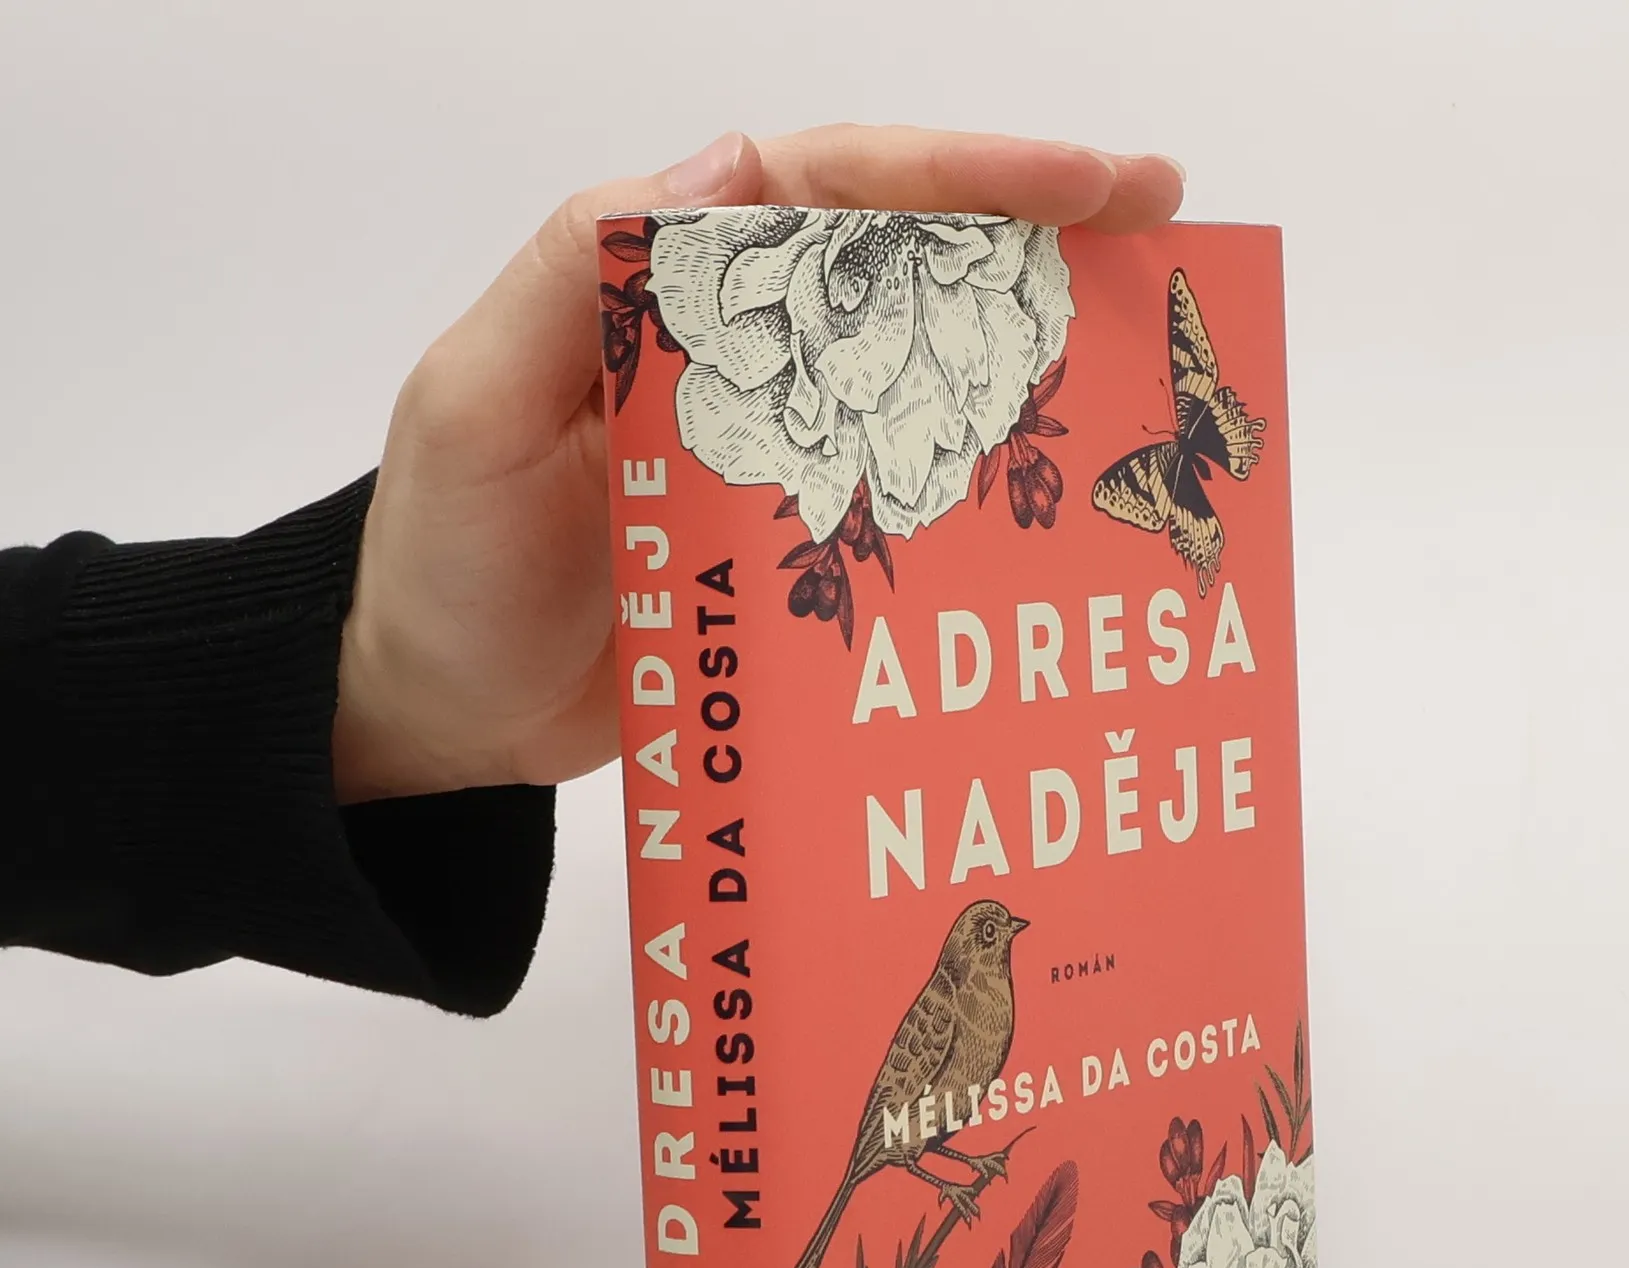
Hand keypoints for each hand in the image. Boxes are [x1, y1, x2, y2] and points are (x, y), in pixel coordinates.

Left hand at [332, 127, 1184, 802]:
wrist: (441, 716)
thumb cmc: (443, 563)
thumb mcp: (473, 404)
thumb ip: (576, 277)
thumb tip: (730, 165)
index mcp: (663, 288)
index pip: (827, 193)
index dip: (961, 175)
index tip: (1083, 186)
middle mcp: (734, 355)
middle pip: (899, 265)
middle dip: (1031, 235)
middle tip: (1162, 230)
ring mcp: (771, 453)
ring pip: (917, 373)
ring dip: (1027, 351)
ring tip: (1141, 348)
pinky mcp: (791, 546)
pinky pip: (902, 496)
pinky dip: (980, 487)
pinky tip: (1057, 495)